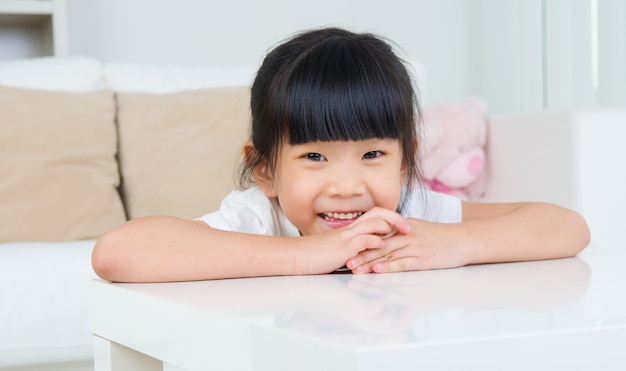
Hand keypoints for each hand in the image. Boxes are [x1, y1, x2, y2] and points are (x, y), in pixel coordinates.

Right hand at [295, 207, 409, 274]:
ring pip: (373, 222)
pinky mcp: (343, 247)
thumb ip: (351, 251)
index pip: (373, 215)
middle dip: (395, 218)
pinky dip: (375, 241)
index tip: (401, 226)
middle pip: (377, 213)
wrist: (296, 257)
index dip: (389, 218)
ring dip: (389, 226)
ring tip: (402, 233)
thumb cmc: (314, 257)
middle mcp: (350, 230)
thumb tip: (365, 255)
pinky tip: (381, 246)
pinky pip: (364, 239)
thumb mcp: (337, 252)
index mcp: (349, 230)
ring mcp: (346, 237)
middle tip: (408, 227)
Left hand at [345, 218, 469, 273]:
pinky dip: (389, 266)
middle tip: (346, 262)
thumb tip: (384, 239)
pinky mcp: (424, 259)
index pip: (379, 234)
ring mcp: (415, 246)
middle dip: (361, 254)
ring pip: (388, 254)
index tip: (349, 250)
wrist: (464, 240)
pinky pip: (403, 262)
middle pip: (379, 245)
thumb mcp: (418, 228)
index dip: (363, 242)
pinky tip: (377, 270)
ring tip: (356, 270)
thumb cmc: (441, 237)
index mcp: (404, 227)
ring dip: (370, 263)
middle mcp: (407, 235)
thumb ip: (401, 233)